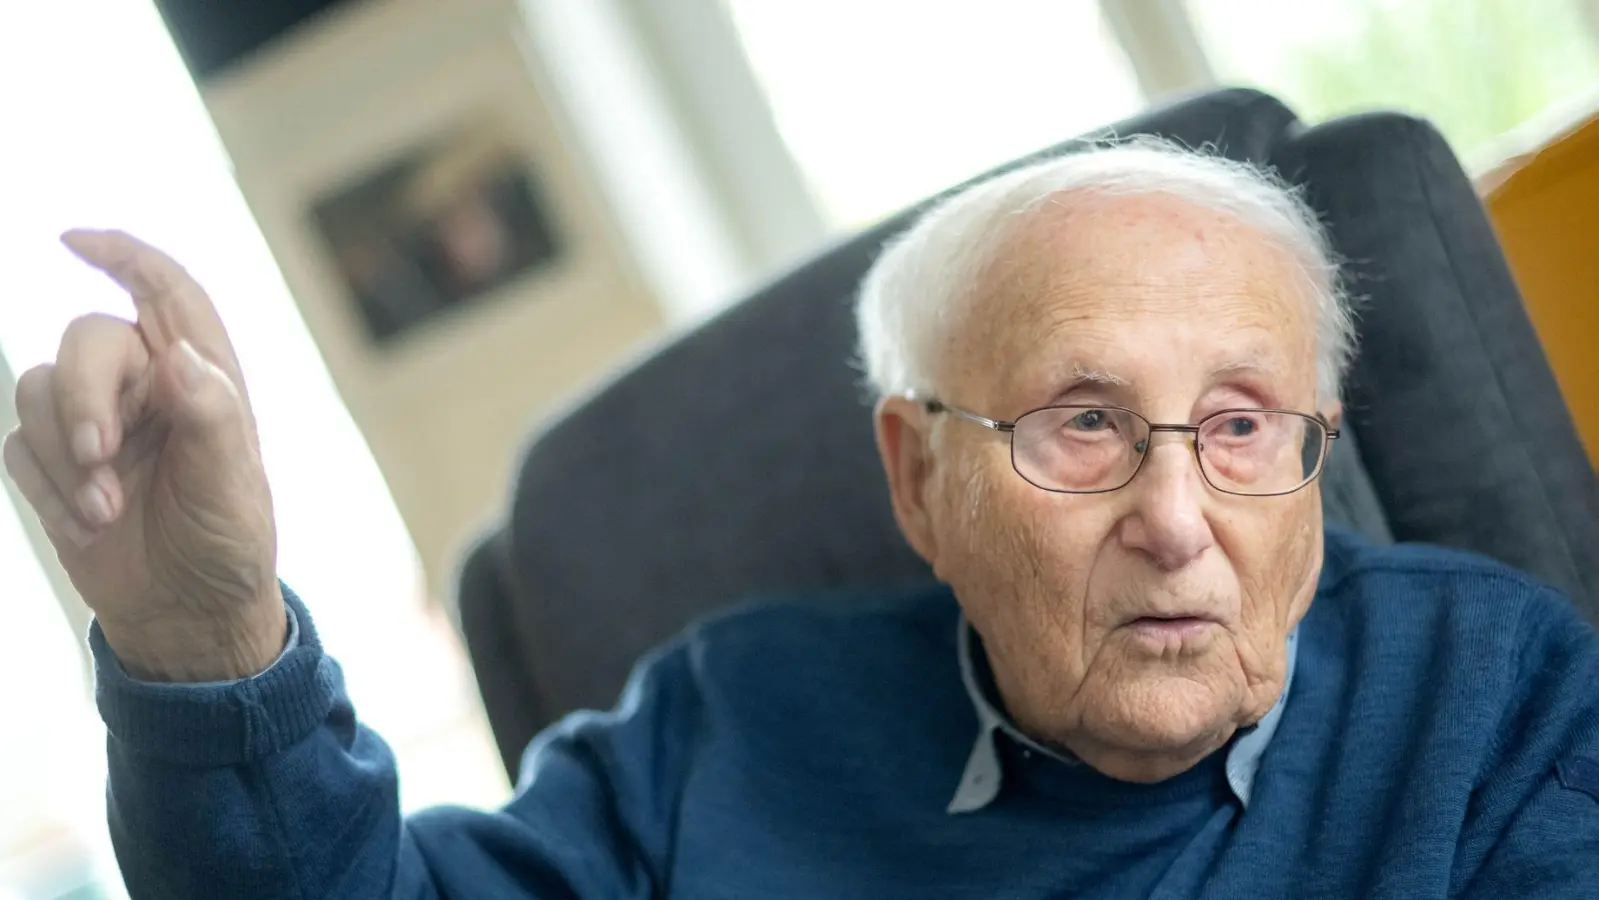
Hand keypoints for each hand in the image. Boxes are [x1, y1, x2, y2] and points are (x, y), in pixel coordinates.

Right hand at [2, 230, 284, 681]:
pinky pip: (19, 445)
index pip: (166, 291)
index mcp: (202, 375)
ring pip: (41, 389)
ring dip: (65, 453)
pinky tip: (90, 528)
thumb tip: (178, 355)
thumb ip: (210, 416)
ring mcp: (99, 421)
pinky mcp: (57, 464)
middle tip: (97, 453)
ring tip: (106, 511)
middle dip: (83, 394)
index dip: (124, 255)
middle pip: (87, 340)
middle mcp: (148, 385)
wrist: (190, 611)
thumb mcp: (231, 485)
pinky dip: (48, 487)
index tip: (74, 239)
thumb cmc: (226, 541)